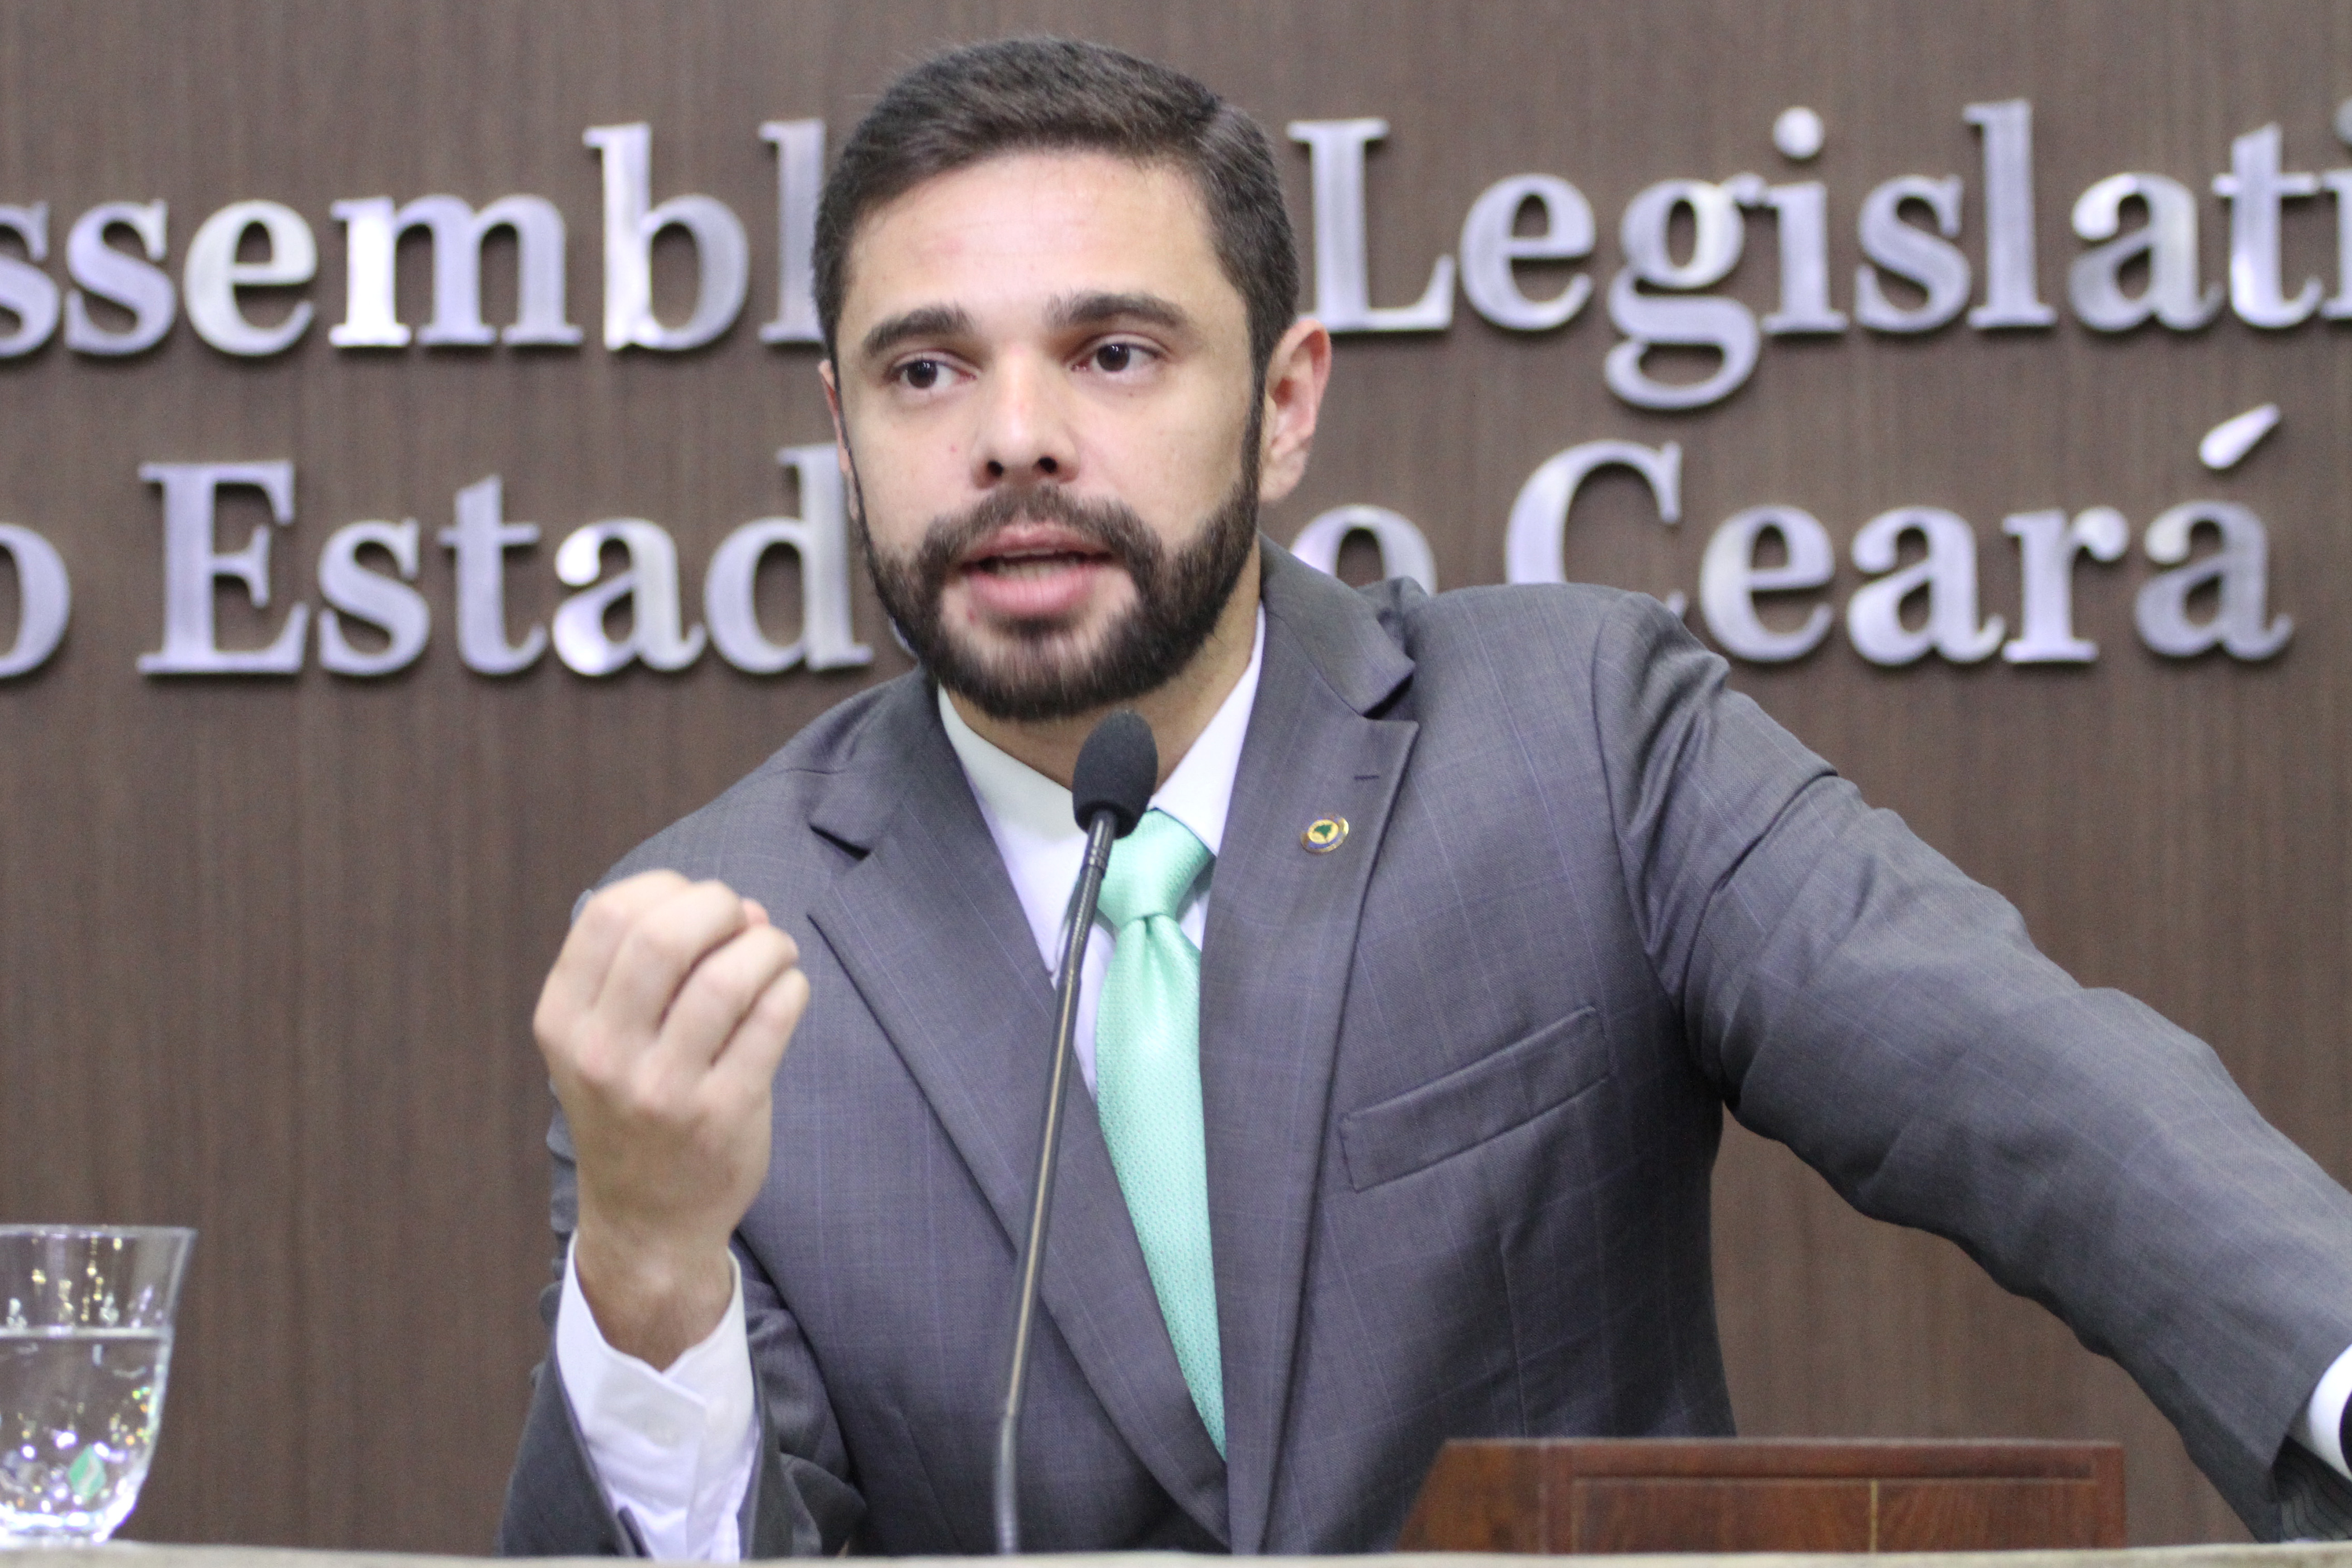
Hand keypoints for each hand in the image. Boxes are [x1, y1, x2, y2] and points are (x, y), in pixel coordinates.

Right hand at [534, 869, 808, 1367]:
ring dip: (768, 946)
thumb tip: (741, 907)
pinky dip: (791, 987)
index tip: (696, 906)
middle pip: (665, 936)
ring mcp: (663, 1089)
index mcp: (563, 1023)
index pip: (608, 914)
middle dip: (721, 907)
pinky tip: (787, 991)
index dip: (666, 889)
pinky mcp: (723, 1113)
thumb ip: (648, 967)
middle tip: (745, 921)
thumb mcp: (599, 1040)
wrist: (648, 1222)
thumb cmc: (633, 1109)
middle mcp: (603, 1055)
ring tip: (775, 954)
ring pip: (727, 977)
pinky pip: (771, 1019)